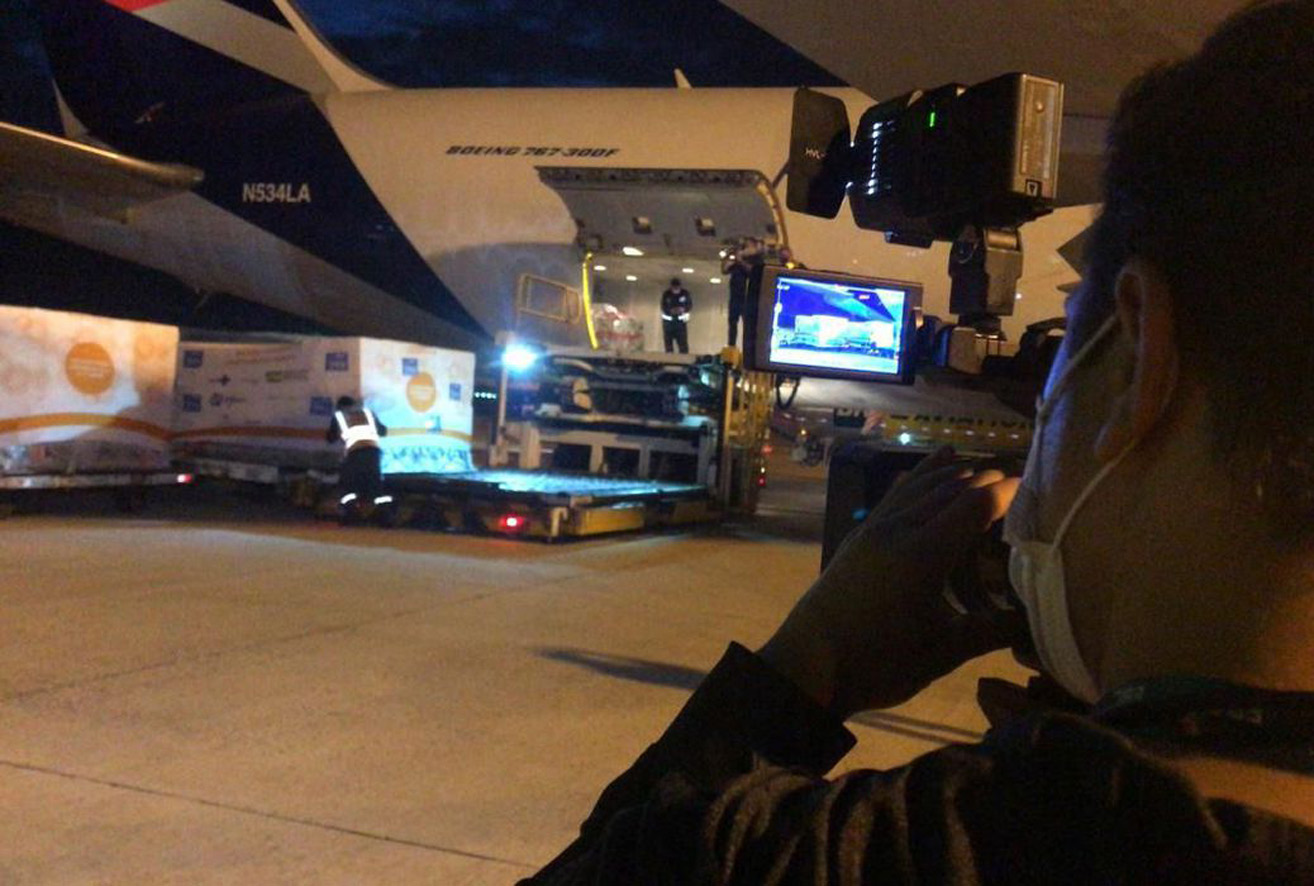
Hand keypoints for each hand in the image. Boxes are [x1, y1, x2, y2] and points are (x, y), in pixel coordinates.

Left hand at [758, 447, 1019, 717]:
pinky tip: (923, 469)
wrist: (807, 666)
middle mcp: (899, 530)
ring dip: (948, 474)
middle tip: (1012, 476)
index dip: (1004, 493)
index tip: (1031, 484)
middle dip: (981, 479)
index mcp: (924, 554)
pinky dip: (916, 478)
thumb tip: (1037, 626)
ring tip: (974, 463)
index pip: (974, 507)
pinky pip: (894, 495)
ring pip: (918, 487)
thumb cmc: (878, 663)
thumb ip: (991, 632)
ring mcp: (874, 529)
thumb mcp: (942, 652)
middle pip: (948, 490)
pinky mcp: (857, 535)